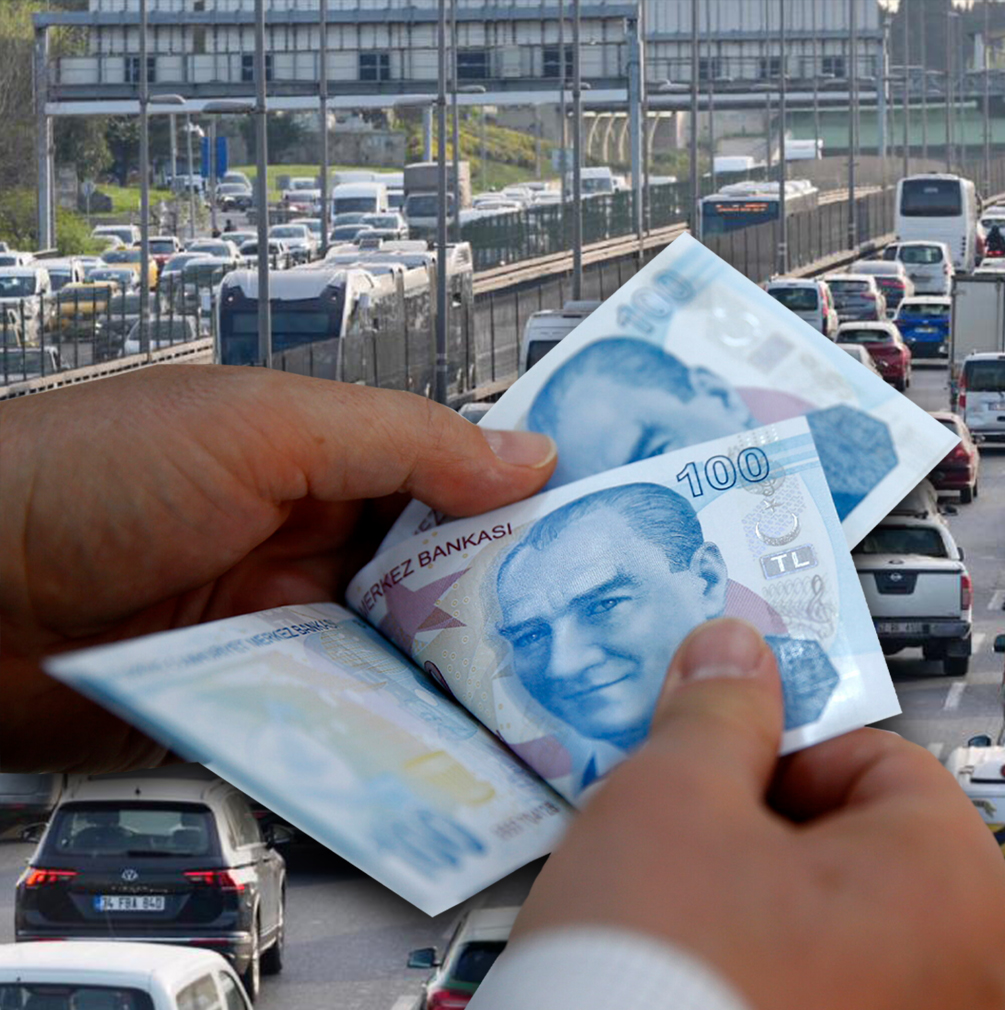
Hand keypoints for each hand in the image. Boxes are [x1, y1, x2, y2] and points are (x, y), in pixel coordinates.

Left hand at [0, 366, 556, 773]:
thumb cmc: (81, 476)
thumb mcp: (262, 427)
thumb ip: (403, 441)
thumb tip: (531, 455)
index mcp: (327, 456)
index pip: (460, 477)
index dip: (533, 501)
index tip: (614, 528)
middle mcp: (317, 542)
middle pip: (451, 578)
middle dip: (514, 603)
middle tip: (594, 632)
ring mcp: (290, 628)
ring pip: (412, 657)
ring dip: (465, 676)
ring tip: (545, 696)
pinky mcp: (258, 704)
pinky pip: (351, 722)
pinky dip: (399, 734)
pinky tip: (454, 745)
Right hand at [508, 618, 1004, 1009]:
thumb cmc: (661, 989)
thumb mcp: (671, 804)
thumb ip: (716, 714)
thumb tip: (735, 656)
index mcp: (952, 880)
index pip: (880, 758)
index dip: (779, 749)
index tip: (712, 759)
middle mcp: (966, 971)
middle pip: (864, 848)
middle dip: (764, 833)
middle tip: (679, 844)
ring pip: (838, 931)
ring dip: (757, 909)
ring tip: (673, 926)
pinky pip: (824, 995)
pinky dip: (764, 978)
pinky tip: (691, 986)